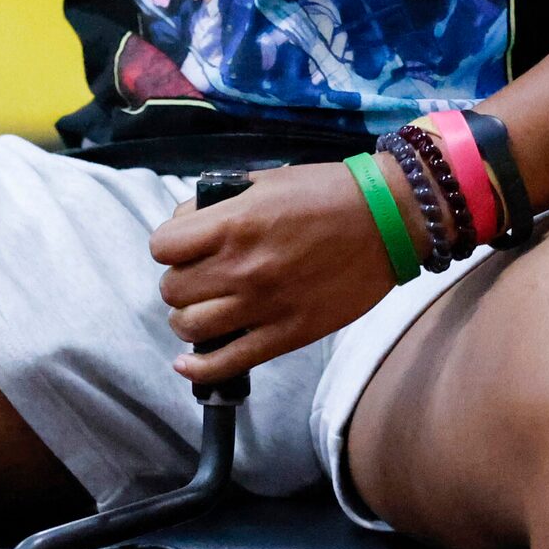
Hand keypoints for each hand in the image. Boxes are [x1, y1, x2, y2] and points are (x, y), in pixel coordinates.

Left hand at [152, 158, 408, 385]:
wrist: (386, 220)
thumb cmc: (327, 193)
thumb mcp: (264, 181)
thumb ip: (221, 202)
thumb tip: (190, 222)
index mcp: (233, 224)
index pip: (163, 246)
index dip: (168, 245)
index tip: (182, 245)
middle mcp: (241, 267)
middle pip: (172, 289)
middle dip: (178, 281)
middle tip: (197, 277)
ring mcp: (263, 305)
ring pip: (191, 326)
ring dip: (187, 319)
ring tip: (202, 309)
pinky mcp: (287, 334)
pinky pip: (227, 362)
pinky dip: (199, 367)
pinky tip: (188, 362)